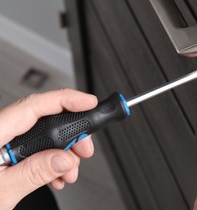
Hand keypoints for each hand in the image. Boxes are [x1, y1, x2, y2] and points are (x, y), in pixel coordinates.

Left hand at [0, 89, 97, 209]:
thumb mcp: (0, 194)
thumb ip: (33, 173)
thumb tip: (64, 157)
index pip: (34, 106)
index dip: (67, 99)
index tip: (90, 103)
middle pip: (43, 119)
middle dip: (70, 134)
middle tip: (84, 150)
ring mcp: (0, 143)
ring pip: (41, 135)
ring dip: (62, 152)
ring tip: (69, 172)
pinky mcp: (3, 153)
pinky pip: (34, 147)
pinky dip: (50, 159)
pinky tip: (56, 174)